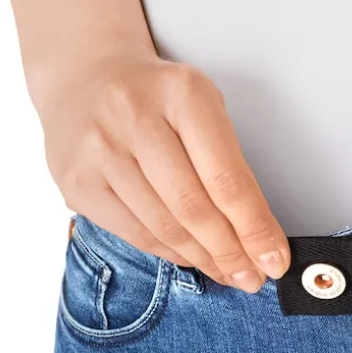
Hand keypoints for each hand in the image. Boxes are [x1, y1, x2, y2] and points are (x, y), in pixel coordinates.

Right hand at [39, 46, 289, 290]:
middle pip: (194, 207)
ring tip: (228, 272)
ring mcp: (100, 151)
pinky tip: (191, 257)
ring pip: (163, 225)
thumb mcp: (204, 108)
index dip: (255, 228)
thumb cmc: (157, 96)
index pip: (227, 179)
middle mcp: (136, 118)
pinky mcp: (76, 181)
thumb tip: (257, 232)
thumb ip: (229, 163)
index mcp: (183, 95)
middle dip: (231, 252)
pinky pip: (132, 231)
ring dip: (203, 258)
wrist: (86, 75)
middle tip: (253, 277)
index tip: (274, 259)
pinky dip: (168, 252)